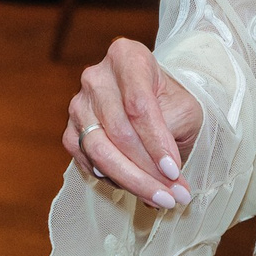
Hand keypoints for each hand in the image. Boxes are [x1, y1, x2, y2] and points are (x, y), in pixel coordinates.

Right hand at [65, 37, 208, 208]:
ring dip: (134, 181)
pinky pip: (89, 163)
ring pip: (101, 151)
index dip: (156, 142)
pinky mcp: (71, 133)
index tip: (174, 171)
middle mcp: (96, 77)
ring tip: (162, 199)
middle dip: (148, 170)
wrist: (155, 98)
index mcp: (126, 56)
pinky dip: (116, 181)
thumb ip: (172, 133)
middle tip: (175, 196)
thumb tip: (165, 176)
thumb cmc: (172, 99)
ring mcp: (78, 105)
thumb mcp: (184, 106)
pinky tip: (140, 189)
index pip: (138, 105)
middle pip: (118, 132)